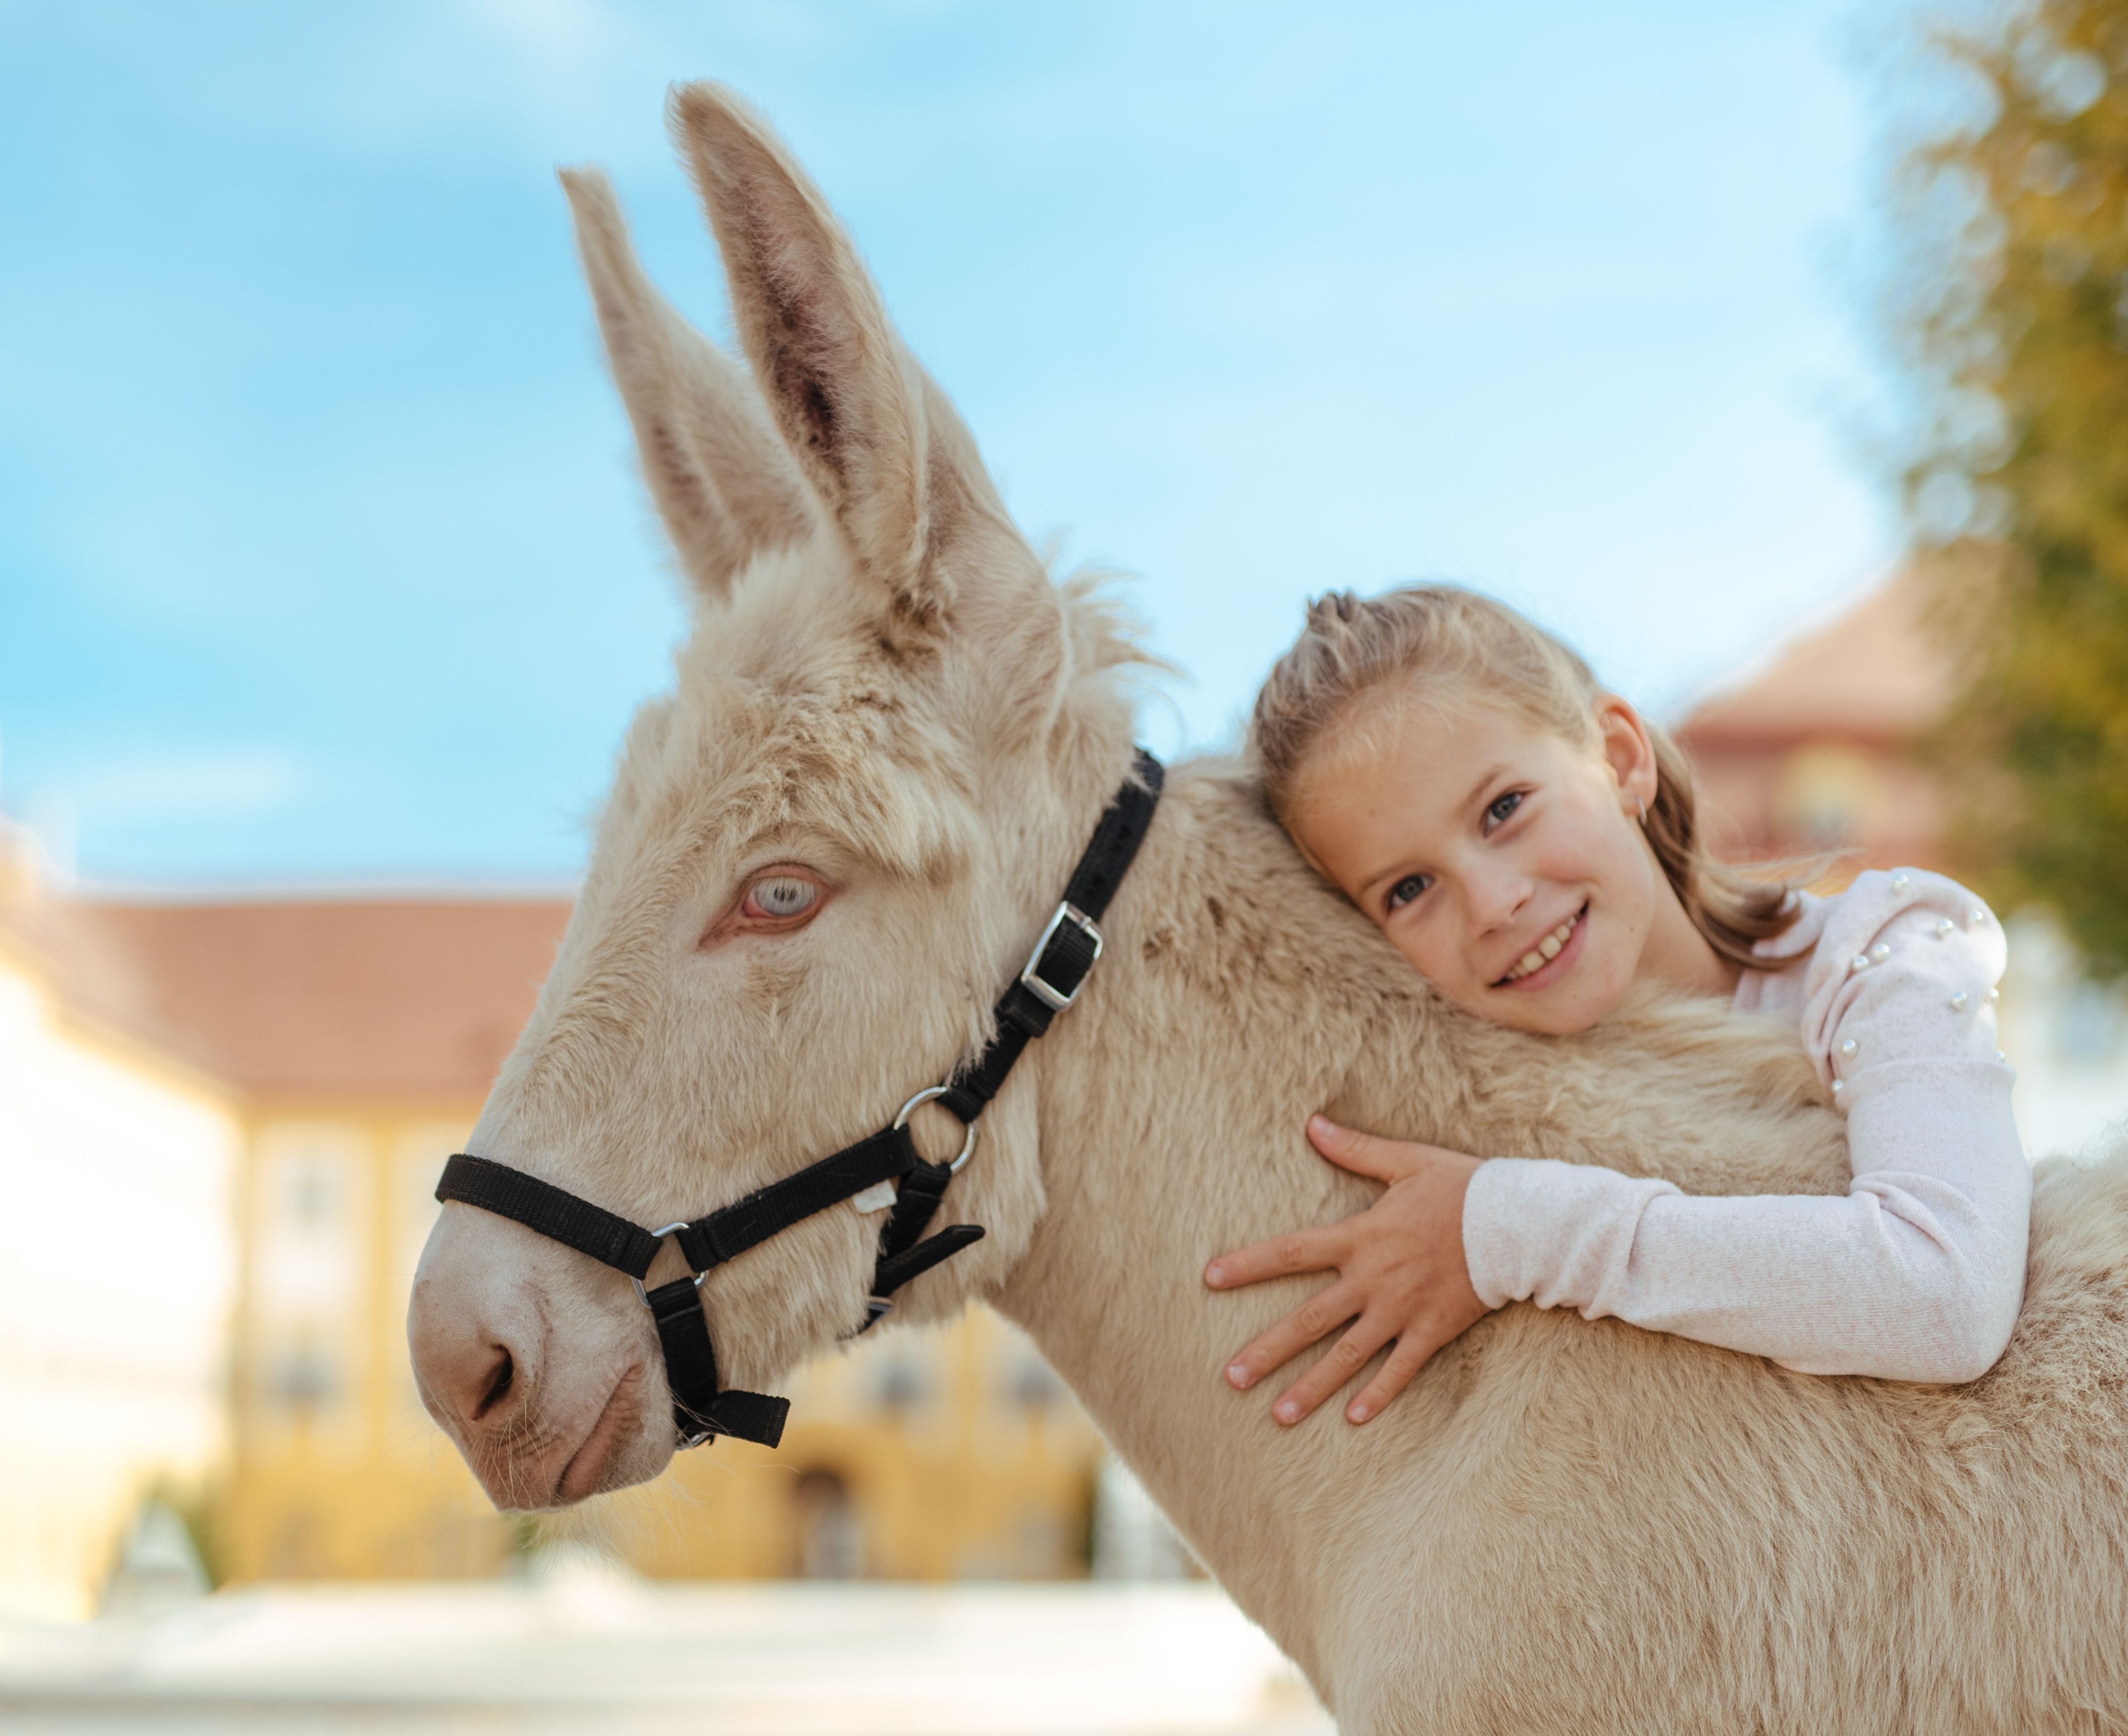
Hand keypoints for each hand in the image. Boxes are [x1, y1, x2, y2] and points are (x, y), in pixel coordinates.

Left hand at [1205, 1115, 1489, 1425]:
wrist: (1517, 1223)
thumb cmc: (1462, 1187)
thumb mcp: (1406, 1161)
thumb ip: (1355, 1149)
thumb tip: (1312, 1123)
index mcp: (1360, 1238)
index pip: (1291, 1253)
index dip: (1249, 1265)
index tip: (1210, 1279)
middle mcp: (1373, 1280)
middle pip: (1309, 1320)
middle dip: (1268, 1350)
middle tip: (1230, 1378)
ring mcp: (1401, 1310)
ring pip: (1347, 1355)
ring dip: (1312, 1386)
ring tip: (1278, 1416)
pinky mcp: (1432, 1330)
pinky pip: (1400, 1369)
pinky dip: (1378, 1394)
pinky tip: (1353, 1418)